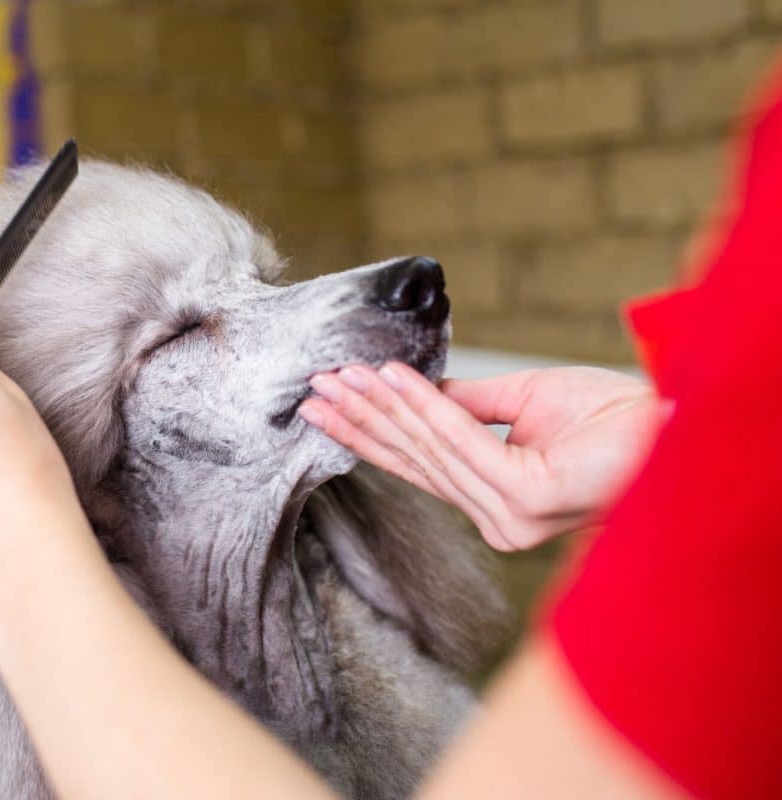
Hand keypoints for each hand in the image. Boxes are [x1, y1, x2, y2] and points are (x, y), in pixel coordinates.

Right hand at [300, 364, 668, 550]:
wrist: (678, 429)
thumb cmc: (615, 422)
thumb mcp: (526, 403)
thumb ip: (468, 404)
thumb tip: (418, 389)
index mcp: (493, 499)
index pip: (417, 463)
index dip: (370, 432)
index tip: (330, 402)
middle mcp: (496, 518)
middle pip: (412, 459)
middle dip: (360, 419)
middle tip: (314, 389)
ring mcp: (509, 516)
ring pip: (430, 449)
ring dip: (380, 407)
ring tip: (341, 376)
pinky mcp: (525, 499)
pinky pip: (461, 442)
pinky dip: (423, 407)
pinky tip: (392, 378)